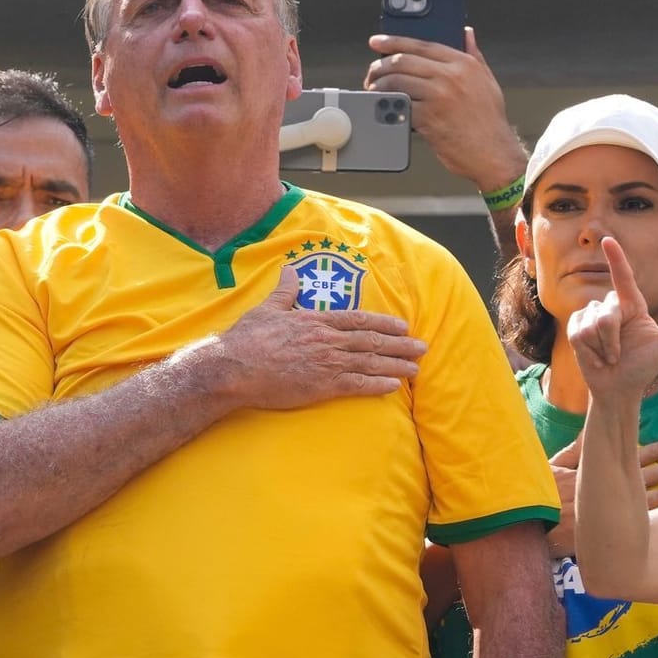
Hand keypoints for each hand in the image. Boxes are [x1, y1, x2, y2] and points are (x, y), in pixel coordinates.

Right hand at [201, 268, 426, 409]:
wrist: (235, 366)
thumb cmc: (247, 338)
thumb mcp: (268, 308)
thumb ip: (285, 291)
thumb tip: (290, 271)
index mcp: (316, 321)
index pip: (358, 320)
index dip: (383, 323)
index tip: (402, 326)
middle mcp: (327, 340)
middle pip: (371, 341)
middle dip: (399, 345)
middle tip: (421, 347)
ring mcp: (327, 363)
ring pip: (370, 362)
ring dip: (396, 365)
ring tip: (416, 368)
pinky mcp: (322, 385)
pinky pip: (357, 385)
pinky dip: (377, 385)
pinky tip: (394, 387)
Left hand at [366, 28, 527, 194]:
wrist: (493, 153)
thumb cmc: (489, 120)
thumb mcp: (486, 80)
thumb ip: (474, 54)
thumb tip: (466, 33)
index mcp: (463, 63)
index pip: (421, 44)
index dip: (394, 41)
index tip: (377, 42)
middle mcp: (450, 76)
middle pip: (403, 61)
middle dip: (380, 67)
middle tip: (371, 75)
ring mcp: (439, 96)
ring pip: (396, 81)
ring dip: (378, 87)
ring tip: (374, 92)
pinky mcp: (429, 118)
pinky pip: (399, 106)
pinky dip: (387, 107)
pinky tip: (384, 109)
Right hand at [545, 436, 657, 557]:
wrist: (527, 526)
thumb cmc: (538, 494)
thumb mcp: (554, 467)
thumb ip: (576, 449)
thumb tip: (594, 427)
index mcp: (595, 470)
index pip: (629, 455)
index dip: (652, 450)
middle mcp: (605, 488)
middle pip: (643, 475)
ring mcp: (609, 510)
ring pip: (646, 497)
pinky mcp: (609, 528)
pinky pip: (641, 519)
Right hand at [565, 239, 657, 403]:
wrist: (618, 389)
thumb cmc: (643, 367)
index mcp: (633, 306)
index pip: (623, 278)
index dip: (616, 258)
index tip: (608, 240)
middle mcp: (612, 308)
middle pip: (607, 310)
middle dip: (612, 336)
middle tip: (618, 355)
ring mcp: (591, 317)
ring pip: (593, 322)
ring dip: (602, 345)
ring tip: (608, 357)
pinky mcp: (576, 329)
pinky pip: (579, 331)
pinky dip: (589, 349)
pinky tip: (595, 358)